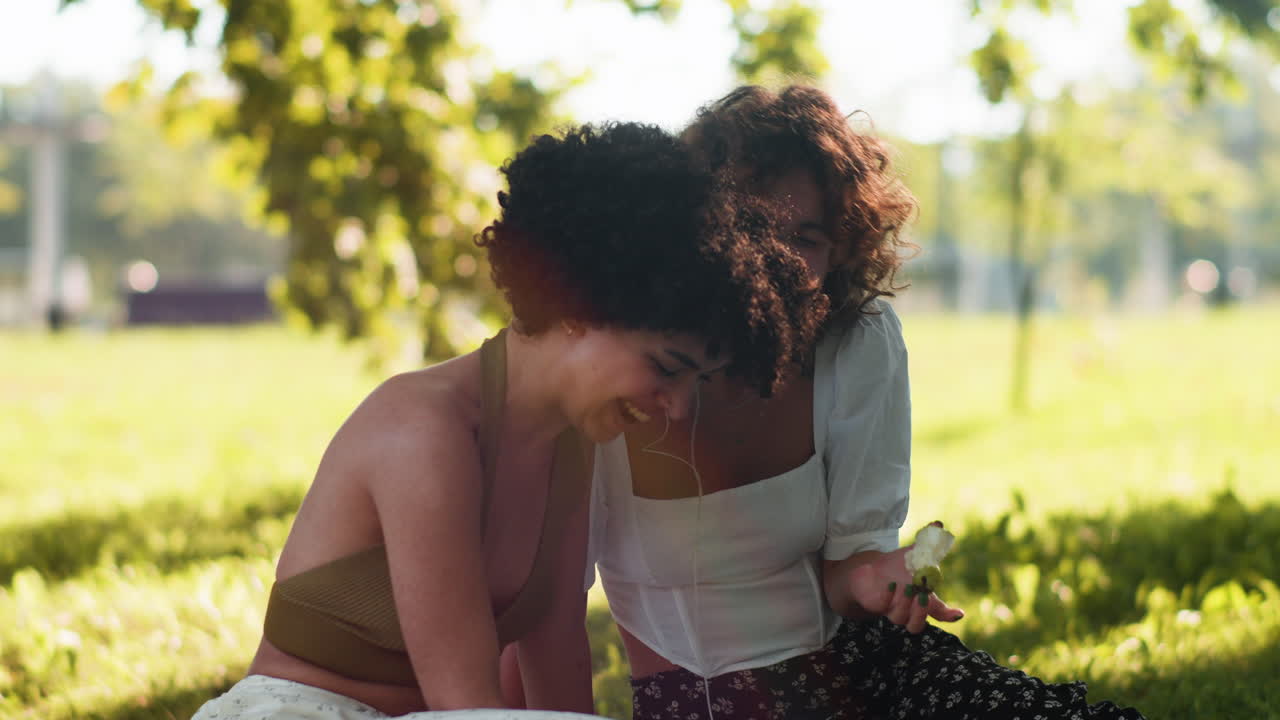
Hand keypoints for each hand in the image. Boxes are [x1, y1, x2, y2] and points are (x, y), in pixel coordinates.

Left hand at [842, 523, 963, 633]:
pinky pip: (883, 608)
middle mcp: (908, 609)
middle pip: (917, 625)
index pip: (938, 612)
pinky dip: (888, 597)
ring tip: (907, 588)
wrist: (870, 571)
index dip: (948, 614)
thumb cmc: (897, 566)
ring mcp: (891, 609)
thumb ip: (929, 542)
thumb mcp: (913, 554)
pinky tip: (890, 586)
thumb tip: (938, 525)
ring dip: (905, 606)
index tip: (958, 612)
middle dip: (922, 612)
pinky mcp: (877, 605)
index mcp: (923, 599)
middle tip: (923, 596)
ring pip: (901, 620)